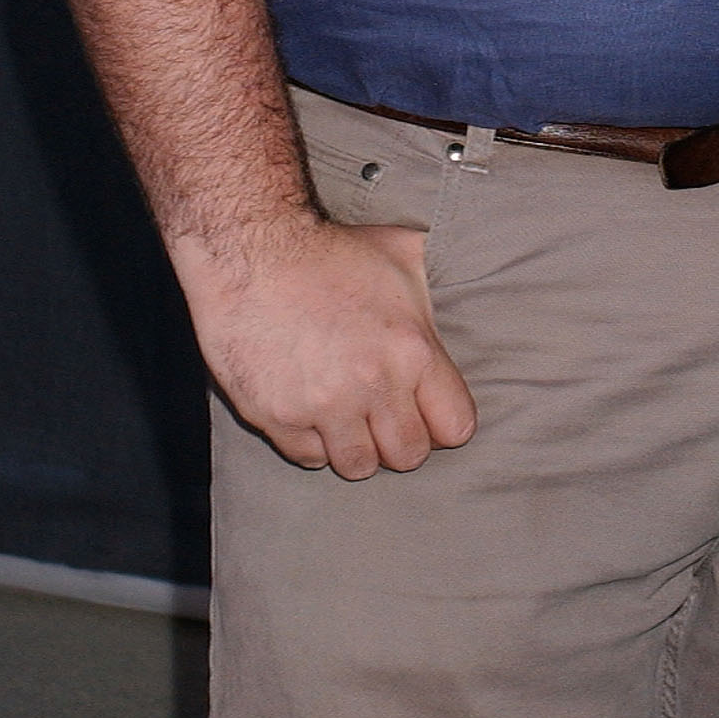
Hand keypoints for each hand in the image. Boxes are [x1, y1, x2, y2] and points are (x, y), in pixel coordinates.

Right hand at [171, 214, 477, 477]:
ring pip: (359, 466)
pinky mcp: (277, 417)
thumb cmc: (328, 251)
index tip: (427, 412)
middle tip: (385, 419)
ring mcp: (323, 405)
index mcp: (413, 349)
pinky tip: (312, 414)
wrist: (251, 252)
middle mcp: (373, 385)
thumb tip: (468, 269)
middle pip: (409, 456)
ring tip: (349, 421)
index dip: (443, 423)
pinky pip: (309, 458)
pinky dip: (313, 444)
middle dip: (401, 443)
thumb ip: (435, 284)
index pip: (456, 426)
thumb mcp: (402, 253)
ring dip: (358, 449)